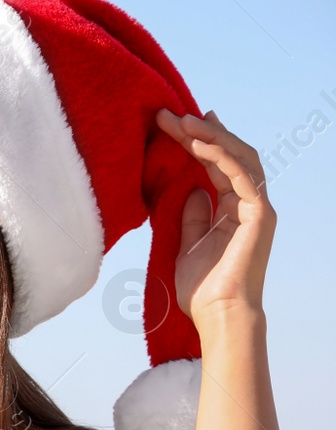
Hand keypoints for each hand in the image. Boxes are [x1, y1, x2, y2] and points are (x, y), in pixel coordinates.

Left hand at [156, 107, 275, 337]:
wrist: (217, 315)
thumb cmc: (202, 288)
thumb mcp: (187, 245)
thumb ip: (192, 217)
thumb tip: (191, 191)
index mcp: (231, 208)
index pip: (214, 165)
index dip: (195, 142)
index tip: (171, 124)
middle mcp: (247, 202)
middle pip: (227, 155)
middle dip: (199, 132)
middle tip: (170, 114)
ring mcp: (257, 206)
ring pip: (238, 157)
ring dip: (210, 136)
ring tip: (182, 121)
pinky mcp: (260, 214)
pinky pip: (241, 176)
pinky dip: (220, 157)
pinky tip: (197, 143)